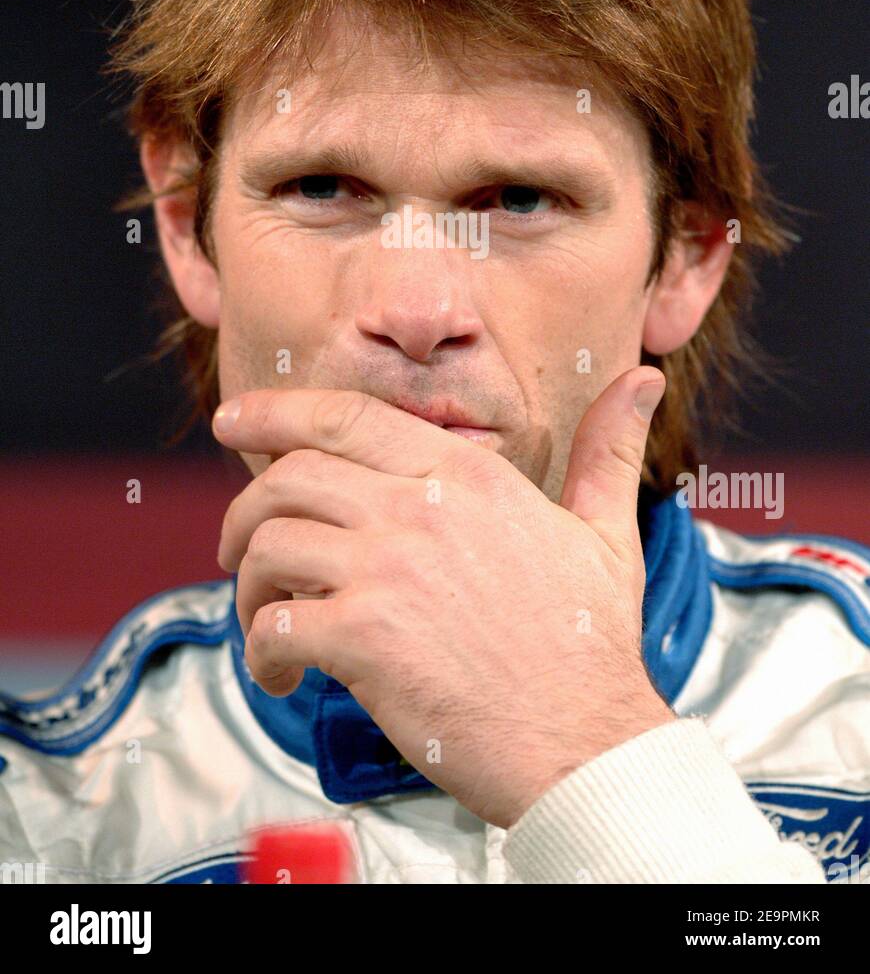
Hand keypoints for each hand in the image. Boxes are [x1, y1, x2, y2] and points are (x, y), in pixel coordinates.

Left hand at [213, 368, 673, 828]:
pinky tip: (284, 673)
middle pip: (287, 475)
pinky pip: (275, 626)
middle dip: (242, 510)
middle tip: (236, 547)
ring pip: (268, 546)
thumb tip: (643, 379)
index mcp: (466, 474)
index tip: (234, 420)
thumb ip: (607, 449)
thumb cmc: (591, 644)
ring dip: (249, 588)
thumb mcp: (606, 530)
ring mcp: (389, 570)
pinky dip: (262, 652)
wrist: (587, 741)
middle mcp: (419, 507)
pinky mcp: (365, 640)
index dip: (275, 411)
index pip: (345, 416)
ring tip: (266, 622)